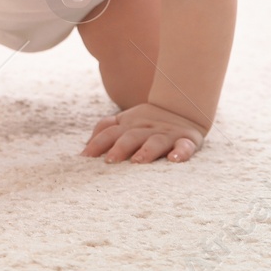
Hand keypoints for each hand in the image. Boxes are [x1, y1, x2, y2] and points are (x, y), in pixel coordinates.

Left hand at [81, 101, 206, 163]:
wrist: (183, 108)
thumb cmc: (147, 122)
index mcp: (129, 125)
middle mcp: (146, 129)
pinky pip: (185, 146)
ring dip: (146, 151)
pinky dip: (181, 152)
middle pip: (130, 136)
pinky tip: (175, 160)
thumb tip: (84, 149)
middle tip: (110, 162)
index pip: (109, 132)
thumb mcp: (125, 122)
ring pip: (155, 142)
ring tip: (138, 161)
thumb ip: (104, 130)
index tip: (85, 158)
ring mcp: (166, 134)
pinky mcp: (186, 140)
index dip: (97, 144)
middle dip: (119, 148)